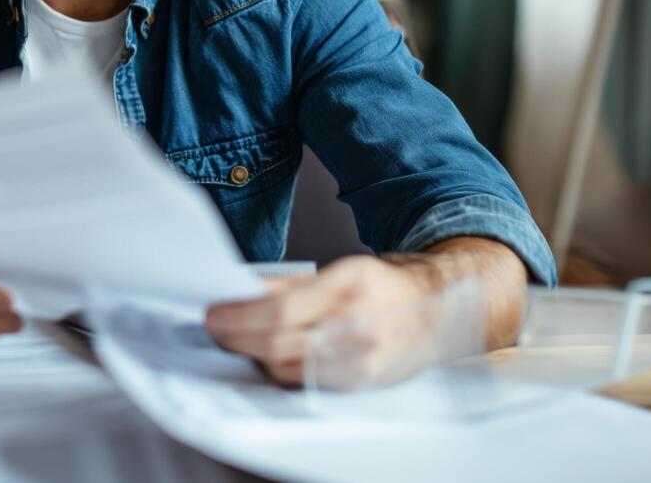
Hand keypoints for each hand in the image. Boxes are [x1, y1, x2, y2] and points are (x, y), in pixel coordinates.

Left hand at [204, 254, 440, 386]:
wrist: (435, 314)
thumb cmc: (385, 288)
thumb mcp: (341, 268)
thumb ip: (290, 282)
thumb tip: (244, 290)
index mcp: (351, 287)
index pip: (281, 310)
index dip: (240, 315)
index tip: (215, 311)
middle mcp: (356, 327)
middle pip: (279, 343)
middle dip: (237, 336)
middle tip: (216, 326)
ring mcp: (359, 361)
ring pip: (287, 366)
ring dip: (253, 353)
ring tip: (238, 337)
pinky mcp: (357, 383)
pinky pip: (305, 380)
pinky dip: (279, 367)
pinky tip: (268, 354)